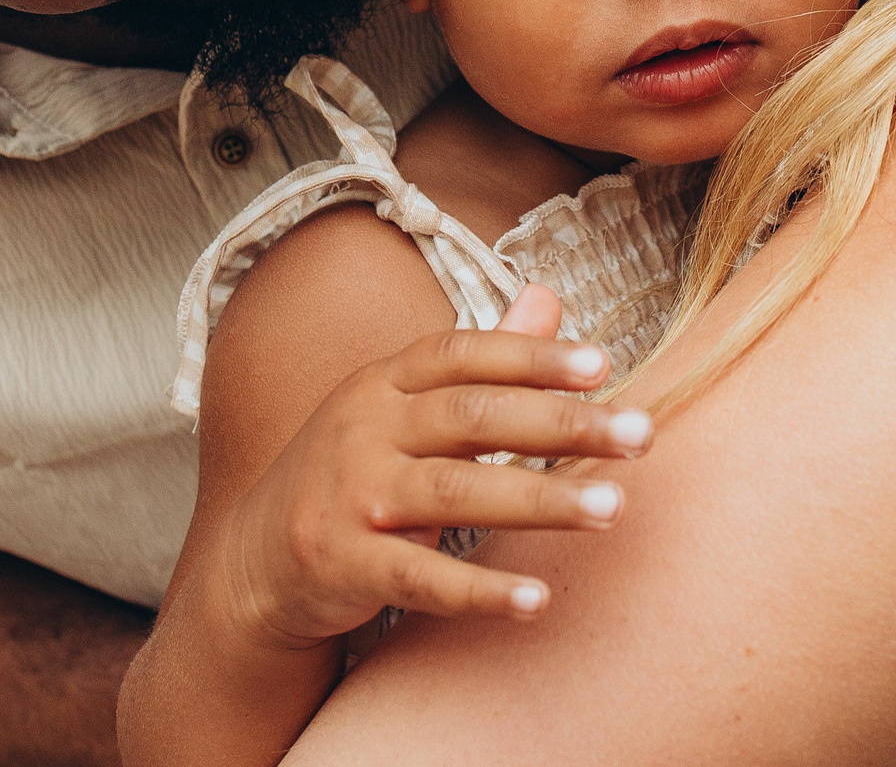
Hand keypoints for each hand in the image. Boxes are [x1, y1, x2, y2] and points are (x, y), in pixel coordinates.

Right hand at [209, 286, 657, 651]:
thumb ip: (481, 363)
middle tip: (640, 436)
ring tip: (613, 507)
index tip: (602, 365)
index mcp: (383, 383)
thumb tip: (550, 295)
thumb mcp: (404, 408)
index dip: (530, 356)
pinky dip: (480, 591)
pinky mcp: (344, 565)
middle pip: (473, 417)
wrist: (255, 564)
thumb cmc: (354, 473)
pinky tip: (537, 599)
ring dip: (541, 501)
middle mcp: (364, 429)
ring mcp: (351, 497)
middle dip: (562, 425)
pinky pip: (422, 578)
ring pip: (457, 493)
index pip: (461, 354)